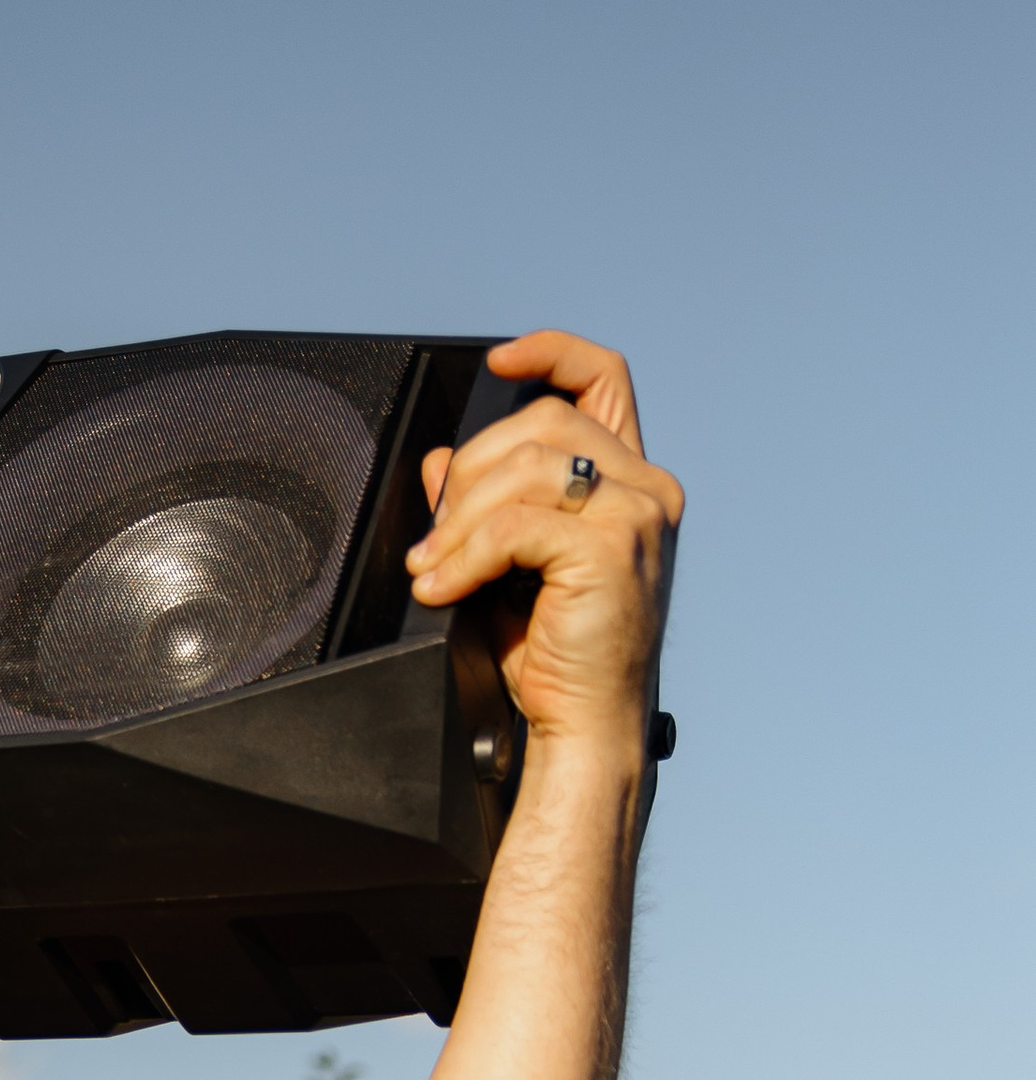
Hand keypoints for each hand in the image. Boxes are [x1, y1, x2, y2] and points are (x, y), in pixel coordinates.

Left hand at [404, 330, 681, 755]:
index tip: (499, 363)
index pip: (604, 378)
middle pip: (543, 422)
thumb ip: (486, 506)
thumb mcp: (511, 566)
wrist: (585, 727)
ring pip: (523, 468)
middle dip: (470, 472)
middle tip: (436, 537)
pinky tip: (446, 588)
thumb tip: (441, 461)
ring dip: (459, 520)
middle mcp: (645, 488)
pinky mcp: (610, 549)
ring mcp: (635, 515)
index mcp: (630, 483)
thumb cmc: (557, 658)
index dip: (551, 353)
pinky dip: (466, 556)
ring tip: (435, 569)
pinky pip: (514, 525)